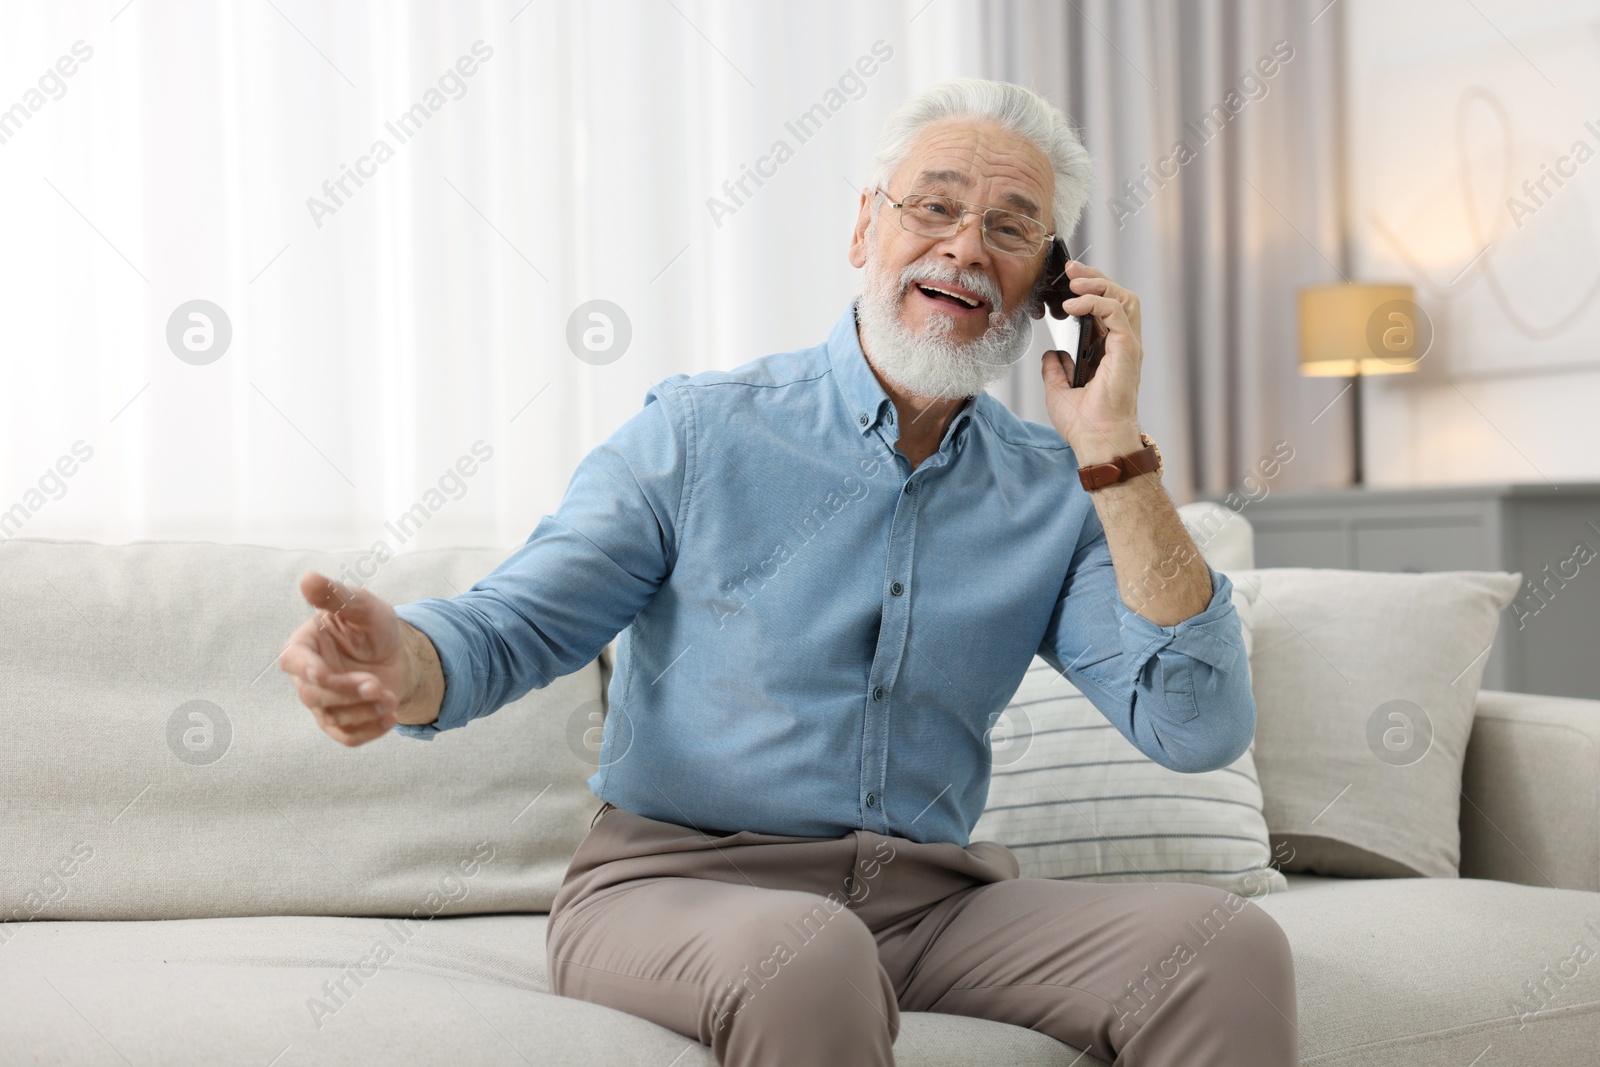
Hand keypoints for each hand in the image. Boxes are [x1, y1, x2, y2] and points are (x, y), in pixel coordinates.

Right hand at [278, 572, 409, 746]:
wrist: (398, 653)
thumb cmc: (373, 625)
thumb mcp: (362, 605)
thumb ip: (336, 596)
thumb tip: (307, 579)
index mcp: (305, 645)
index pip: (293, 661)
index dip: (306, 670)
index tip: (324, 674)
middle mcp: (307, 676)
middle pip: (314, 694)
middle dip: (347, 692)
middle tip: (378, 685)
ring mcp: (323, 701)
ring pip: (332, 717)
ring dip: (364, 711)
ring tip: (392, 699)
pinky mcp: (340, 721)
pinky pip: (347, 736)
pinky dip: (369, 732)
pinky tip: (391, 718)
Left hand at [1039, 261, 1144, 464]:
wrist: (1096, 442)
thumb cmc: (1084, 424)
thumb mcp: (1058, 390)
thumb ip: (1056, 369)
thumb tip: (1052, 353)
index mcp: (1110, 352)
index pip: (1106, 308)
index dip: (1088, 290)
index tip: (1065, 281)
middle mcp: (1122, 345)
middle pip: (1118, 296)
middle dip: (1094, 276)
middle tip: (1069, 270)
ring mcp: (1127, 346)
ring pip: (1123, 298)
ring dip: (1098, 283)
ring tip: (1074, 281)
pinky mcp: (1127, 350)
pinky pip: (1116, 312)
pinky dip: (1096, 301)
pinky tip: (1074, 304)